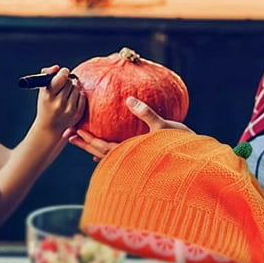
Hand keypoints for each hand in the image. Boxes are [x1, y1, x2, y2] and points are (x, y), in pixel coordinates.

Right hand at [35, 66, 85, 133]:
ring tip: (66, 95)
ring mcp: (69, 109)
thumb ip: (48, 74)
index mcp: (48, 95)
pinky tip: (72, 101)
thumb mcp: (43, 90)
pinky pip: (83, 97)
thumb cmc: (46, 105)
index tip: (63, 73)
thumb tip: (57, 67)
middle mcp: (58, 102)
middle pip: (70, 82)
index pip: (62, 77)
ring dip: (73, 89)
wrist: (49, 127)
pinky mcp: (77, 114)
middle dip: (67, 82)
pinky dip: (79, 96)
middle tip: (63, 87)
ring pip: (77, 88)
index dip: (64, 72)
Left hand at [65, 95, 192, 161]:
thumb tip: (129, 100)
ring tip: (83, 139)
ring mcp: (134, 163)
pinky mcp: (141, 161)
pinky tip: (104, 150)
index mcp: (132, 152)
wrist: (195, 161)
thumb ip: (146, 113)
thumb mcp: (163, 127)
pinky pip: (119, 156)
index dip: (87, 139)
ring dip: (93, 148)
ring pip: (108, 156)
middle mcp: (130, 160)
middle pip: (100, 153)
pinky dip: (107, 152)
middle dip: (84, 144)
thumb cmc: (181, 144)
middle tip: (69, 135)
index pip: (103, 147)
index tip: (74, 131)